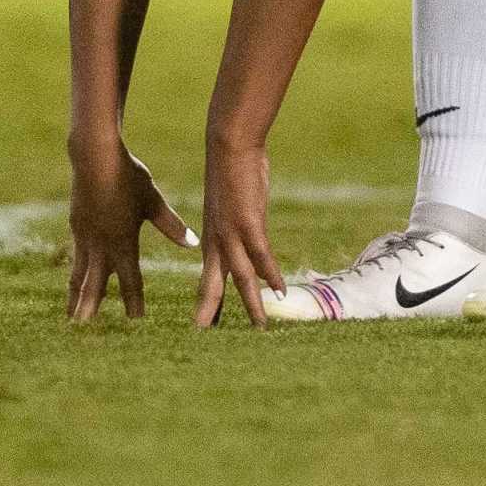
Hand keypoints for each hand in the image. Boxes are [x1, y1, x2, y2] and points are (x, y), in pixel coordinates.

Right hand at [67, 145, 195, 321]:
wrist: (94, 156)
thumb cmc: (129, 177)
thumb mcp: (153, 200)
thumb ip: (171, 225)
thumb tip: (193, 244)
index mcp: (123, 242)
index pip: (130, 281)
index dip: (133, 304)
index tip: (136, 325)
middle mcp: (101, 245)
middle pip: (95, 286)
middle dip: (91, 312)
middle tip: (84, 335)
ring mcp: (85, 237)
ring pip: (80, 276)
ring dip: (77, 299)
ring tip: (72, 320)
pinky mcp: (77, 227)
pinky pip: (76, 259)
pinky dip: (75, 276)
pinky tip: (75, 282)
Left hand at [194, 137, 285, 327]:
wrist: (229, 146)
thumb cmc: (231, 169)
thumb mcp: (230, 202)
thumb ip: (237, 222)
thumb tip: (248, 228)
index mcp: (211, 236)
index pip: (209, 276)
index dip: (208, 300)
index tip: (204, 323)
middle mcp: (217, 240)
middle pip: (214, 285)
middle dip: (211, 313)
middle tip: (207, 338)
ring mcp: (232, 233)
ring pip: (241, 278)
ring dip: (251, 304)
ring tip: (258, 327)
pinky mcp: (249, 224)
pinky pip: (262, 257)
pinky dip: (272, 276)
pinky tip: (281, 292)